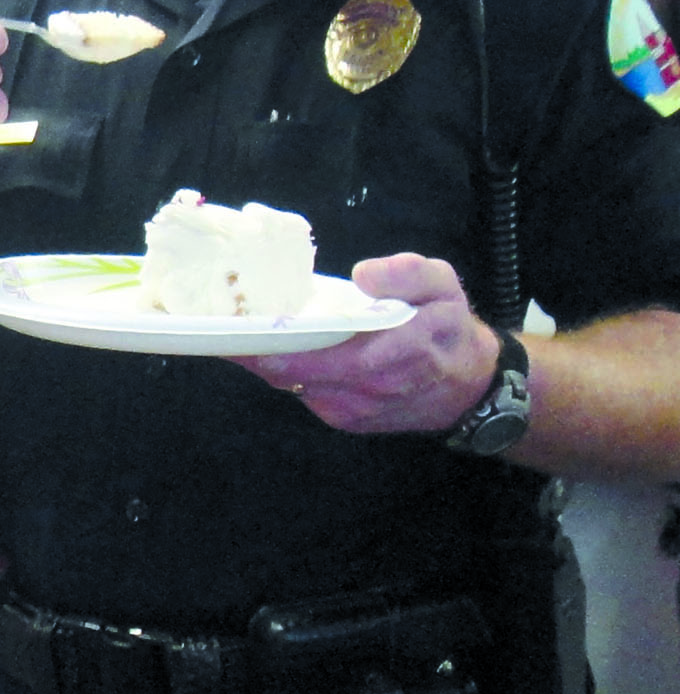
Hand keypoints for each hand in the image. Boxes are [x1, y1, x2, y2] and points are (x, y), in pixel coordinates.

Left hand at [240, 254, 501, 434]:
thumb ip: (408, 273)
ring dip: (266, 361)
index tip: (239, 322)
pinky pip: (303, 394)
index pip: (323, 351)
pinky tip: (274, 349)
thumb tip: (364, 275)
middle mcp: (373, 386)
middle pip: (294, 372)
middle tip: (225, 321)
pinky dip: (286, 372)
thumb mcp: (443, 286)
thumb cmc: (449, 329)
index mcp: (399, 349)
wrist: (468, 388)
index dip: (275, 340)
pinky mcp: (345, 420)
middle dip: (256, 349)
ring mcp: (356, 409)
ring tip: (242, 330)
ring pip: (292, 385)